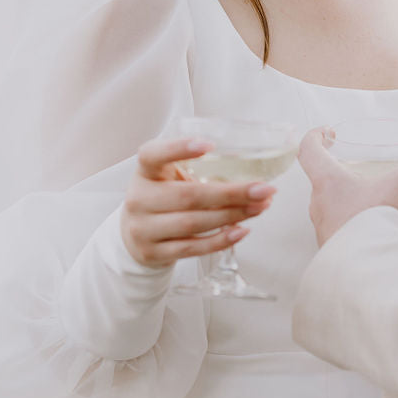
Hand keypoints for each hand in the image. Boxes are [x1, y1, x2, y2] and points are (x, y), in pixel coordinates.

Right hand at [121, 136, 274, 267]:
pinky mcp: (152, 252)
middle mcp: (139, 198)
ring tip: (259, 208)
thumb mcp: (168, 178)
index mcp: (145, 172)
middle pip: (188, 195)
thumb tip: (253, 179)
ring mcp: (143, 228)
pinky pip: (192, 247)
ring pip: (193, 223)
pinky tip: (241, 231)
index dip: (179, 148)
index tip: (209, 145)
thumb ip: (197, 172)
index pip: (153, 155)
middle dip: (231, 193)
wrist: (134, 236)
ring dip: (232, 215)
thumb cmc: (163, 198)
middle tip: (263, 189)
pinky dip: (220, 240)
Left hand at [298, 128, 397, 247]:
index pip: (308, 150)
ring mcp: (325, 229)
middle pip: (324, 180)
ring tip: (388, 206)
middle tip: (362, 170)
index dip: (314, 136)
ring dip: (361, 202)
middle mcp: (320, 205)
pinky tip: (393, 230)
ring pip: (339, 207)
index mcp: (328, 182)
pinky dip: (366, 225)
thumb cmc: (374, 225)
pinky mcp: (334, 249)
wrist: (367, 273)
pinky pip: (348, 230)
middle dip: (344, 173)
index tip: (327, 132)